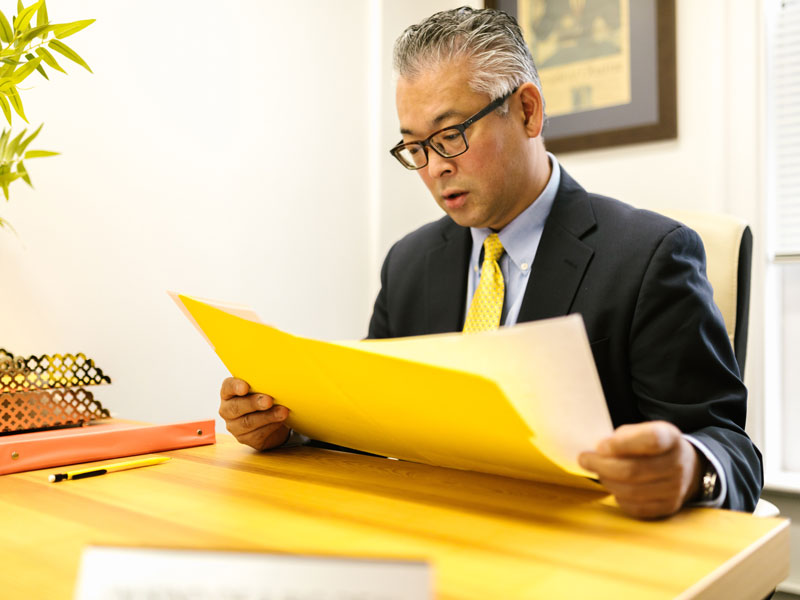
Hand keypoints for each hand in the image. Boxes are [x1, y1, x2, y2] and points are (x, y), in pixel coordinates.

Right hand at [219, 377, 289, 450]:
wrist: (272, 420)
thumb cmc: (264, 398)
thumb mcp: (262, 389)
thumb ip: (263, 385)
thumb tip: (276, 383)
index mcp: (229, 393)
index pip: (227, 387)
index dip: (235, 387)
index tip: (245, 387)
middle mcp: (227, 410)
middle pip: (236, 407)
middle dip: (254, 403)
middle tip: (269, 400)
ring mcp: (234, 426)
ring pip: (248, 422)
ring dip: (267, 416)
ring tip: (282, 412)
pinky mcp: (245, 439)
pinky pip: (257, 434)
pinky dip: (271, 427)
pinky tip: (280, 421)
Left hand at [578, 421, 701, 518]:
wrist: (683, 466)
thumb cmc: (650, 446)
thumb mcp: (640, 431)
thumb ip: (621, 438)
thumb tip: (599, 452)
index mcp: (670, 437)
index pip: (650, 440)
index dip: (622, 444)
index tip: (600, 446)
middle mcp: (677, 463)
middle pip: (634, 470)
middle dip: (602, 465)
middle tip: (584, 459)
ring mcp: (676, 488)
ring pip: (632, 491)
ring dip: (608, 481)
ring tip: (599, 472)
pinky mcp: (669, 507)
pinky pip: (636, 507)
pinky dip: (619, 497)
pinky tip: (614, 487)